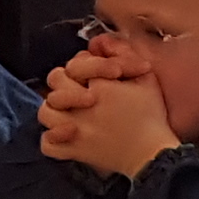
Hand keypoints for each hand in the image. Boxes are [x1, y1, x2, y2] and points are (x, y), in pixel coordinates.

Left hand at [40, 65, 177, 179]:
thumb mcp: (147, 79)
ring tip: (68, 109)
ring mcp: (75, 129)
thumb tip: (102, 43)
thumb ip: (125, 56)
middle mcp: (83, 106)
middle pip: (55, 80)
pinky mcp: (74, 151)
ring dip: (55, 107)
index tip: (103, 73)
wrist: (153, 155)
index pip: (79, 62)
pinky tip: (62, 133)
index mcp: (102, 87)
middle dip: (66, 78)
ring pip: (45, 111)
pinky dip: (50, 139)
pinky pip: (47, 145)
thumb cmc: (152, 116)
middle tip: (80, 86)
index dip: (89, 63)